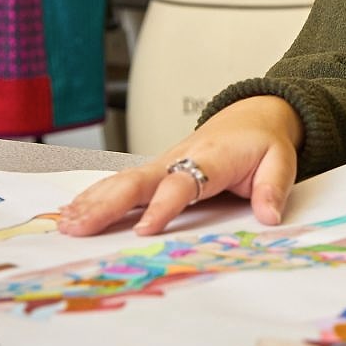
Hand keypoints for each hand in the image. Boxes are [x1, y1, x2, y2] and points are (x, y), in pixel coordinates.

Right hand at [57, 96, 302, 237]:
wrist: (253, 115)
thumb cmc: (263, 141)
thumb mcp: (281, 161)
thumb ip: (273, 188)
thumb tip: (270, 218)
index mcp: (210, 157)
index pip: (182, 182)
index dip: (163, 206)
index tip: (144, 230)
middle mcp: (179, 157)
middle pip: (137, 180)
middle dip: (106, 205)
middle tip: (79, 228)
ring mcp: (162, 162)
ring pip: (122, 181)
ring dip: (92, 201)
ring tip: (65, 225)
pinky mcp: (154, 170)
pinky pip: (121, 183)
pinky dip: (94, 196)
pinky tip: (72, 213)